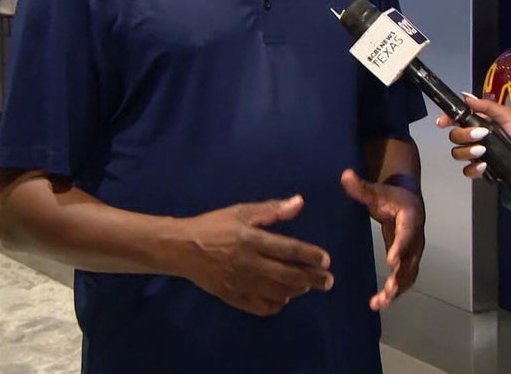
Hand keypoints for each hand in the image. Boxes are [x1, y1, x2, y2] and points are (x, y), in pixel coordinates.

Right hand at [173, 196, 333, 316]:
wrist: (181, 248)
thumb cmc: (214, 226)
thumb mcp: (241, 212)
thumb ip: (271, 210)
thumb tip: (299, 203)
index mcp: (251, 239)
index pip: (288, 249)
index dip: (310, 256)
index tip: (326, 260)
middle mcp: (248, 263)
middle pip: (288, 275)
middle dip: (311, 279)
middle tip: (328, 281)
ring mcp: (240, 283)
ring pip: (277, 293)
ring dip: (296, 291)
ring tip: (307, 286)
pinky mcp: (231, 297)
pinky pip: (259, 307)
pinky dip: (276, 305)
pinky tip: (284, 299)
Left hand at [340, 169, 423, 310]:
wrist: (407, 199)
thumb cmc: (390, 195)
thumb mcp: (376, 190)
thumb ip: (360, 187)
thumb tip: (345, 175)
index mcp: (410, 218)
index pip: (407, 234)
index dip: (400, 247)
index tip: (391, 261)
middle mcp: (416, 237)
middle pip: (412, 260)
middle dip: (400, 277)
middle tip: (387, 291)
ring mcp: (413, 250)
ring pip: (409, 274)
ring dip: (397, 290)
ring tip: (379, 303)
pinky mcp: (407, 260)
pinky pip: (404, 278)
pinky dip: (394, 292)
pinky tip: (378, 302)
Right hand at [437, 93, 510, 188]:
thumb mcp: (508, 115)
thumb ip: (488, 106)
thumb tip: (466, 96)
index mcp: (478, 122)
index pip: (455, 120)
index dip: (446, 119)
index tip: (443, 122)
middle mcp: (473, 138)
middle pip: (454, 137)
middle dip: (463, 135)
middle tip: (480, 134)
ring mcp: (475, 155)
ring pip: (457, 154)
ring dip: (467, 151)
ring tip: (483, 151)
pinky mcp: (480, 170)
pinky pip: (467, 171)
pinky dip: (474, 169)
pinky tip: (485, 165)